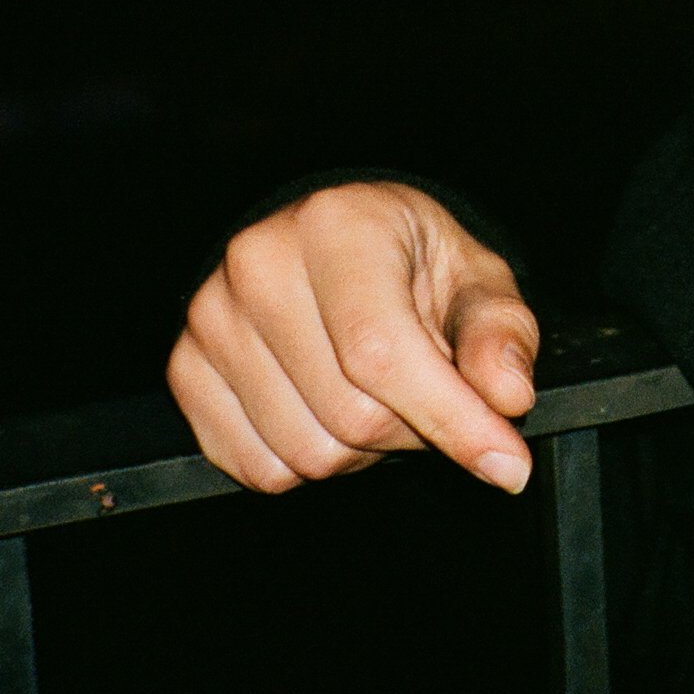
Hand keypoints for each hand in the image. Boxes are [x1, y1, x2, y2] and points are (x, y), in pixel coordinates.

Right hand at [167, 182, 539, 494]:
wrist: (336, 245)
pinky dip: (304, 461)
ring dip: (360, 450)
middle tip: (426, 392)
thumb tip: (508, 395)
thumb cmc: (411, 263)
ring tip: (372, 392)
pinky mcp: (185, 369)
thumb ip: (499, 334)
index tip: (507, 464)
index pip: (383, 352)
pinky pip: (256, 468)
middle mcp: (259, 263)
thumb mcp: (476, 280)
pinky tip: (324, 407)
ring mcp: (211, 318)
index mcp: (337, 226)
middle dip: (412, 430)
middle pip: (350, 416)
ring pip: (305, 454)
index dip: (452, 420)